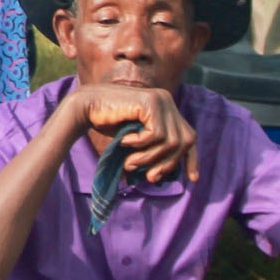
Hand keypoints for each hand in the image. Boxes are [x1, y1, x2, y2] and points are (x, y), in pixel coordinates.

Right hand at [72, 84, 197, 182]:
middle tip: (150, 177)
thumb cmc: (108, 123)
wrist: (86, 106)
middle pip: (184, 141)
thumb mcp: (137, 139)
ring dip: (149, 158)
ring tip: (130, 162)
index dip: (192, 159)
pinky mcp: (151, 103)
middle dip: (169, 163)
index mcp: (167, 108)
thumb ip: (153, 149)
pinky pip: (156, 135)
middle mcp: (168, 101)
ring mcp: (161, 100)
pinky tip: (125, 141)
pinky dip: (140, 145)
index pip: (189, 136)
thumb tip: (164, 176)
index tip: (193, 179)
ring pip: (170, 142)